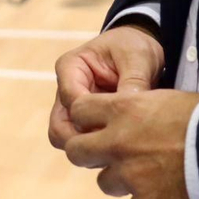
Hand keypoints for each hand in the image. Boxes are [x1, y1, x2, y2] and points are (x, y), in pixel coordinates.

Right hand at [49, 23, 163, 148]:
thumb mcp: (137, 58)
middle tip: (116, 148)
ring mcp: (73, 110)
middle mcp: (65, 91)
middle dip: (84, 142)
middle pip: (59, 129)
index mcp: (70, 68)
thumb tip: (132, 113)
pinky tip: (124, 149)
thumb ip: (133, 82)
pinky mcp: (85, 123)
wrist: (140, 47)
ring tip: (122, 149)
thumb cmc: (134, 47)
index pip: (71, 101)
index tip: (121, 126)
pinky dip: (100, 151)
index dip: (93, 118)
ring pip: (68, 142)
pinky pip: (84, 144)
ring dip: (92, 150)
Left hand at [63, 89, 198, 198]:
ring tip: (149, 173)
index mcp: (123, 110)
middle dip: (87, 152)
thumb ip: (139, 107)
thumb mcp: (167, 99)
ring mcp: (130, 177)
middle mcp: (118, 143)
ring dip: (121, 178)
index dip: (85, 117)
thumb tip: (131, 108)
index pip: (78, 110)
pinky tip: (169, 191)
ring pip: (105, 182)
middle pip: (77, 151)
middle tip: (105, 154)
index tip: (94, 122)